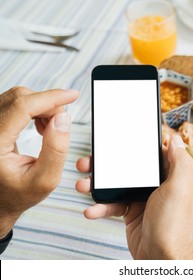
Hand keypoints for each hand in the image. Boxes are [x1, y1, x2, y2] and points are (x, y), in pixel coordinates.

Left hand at [0, 86, 78, 238]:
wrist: (1, 199)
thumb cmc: (20, 193)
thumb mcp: (45, 179)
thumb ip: (56, 149)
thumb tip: (63, 118)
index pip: (21, 107)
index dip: (50, 98)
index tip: (73, 96)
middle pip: (20, 98)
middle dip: (48, 105)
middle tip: (61, 126)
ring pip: (17, 98)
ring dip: (41, 107)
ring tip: (49, 130)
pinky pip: (14, 103)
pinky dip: (34, 109)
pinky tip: (41, 127)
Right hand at [76, 135, 192, 258]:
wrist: (161, 257)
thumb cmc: (174, 225)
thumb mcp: (180, 188)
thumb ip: (180, 162)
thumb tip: (176, 140)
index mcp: (173, 176)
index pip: (158, 153)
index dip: (142, 144)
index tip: (125, 137)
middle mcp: (159, 185)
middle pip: (133, 167)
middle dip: (111, 163)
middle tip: (92, 160)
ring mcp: (144, 199)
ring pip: (119, 184)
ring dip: (99, 184)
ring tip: (83, 184)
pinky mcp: (132, 213)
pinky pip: (113, 204)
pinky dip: (101, 207)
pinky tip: (91, 210)